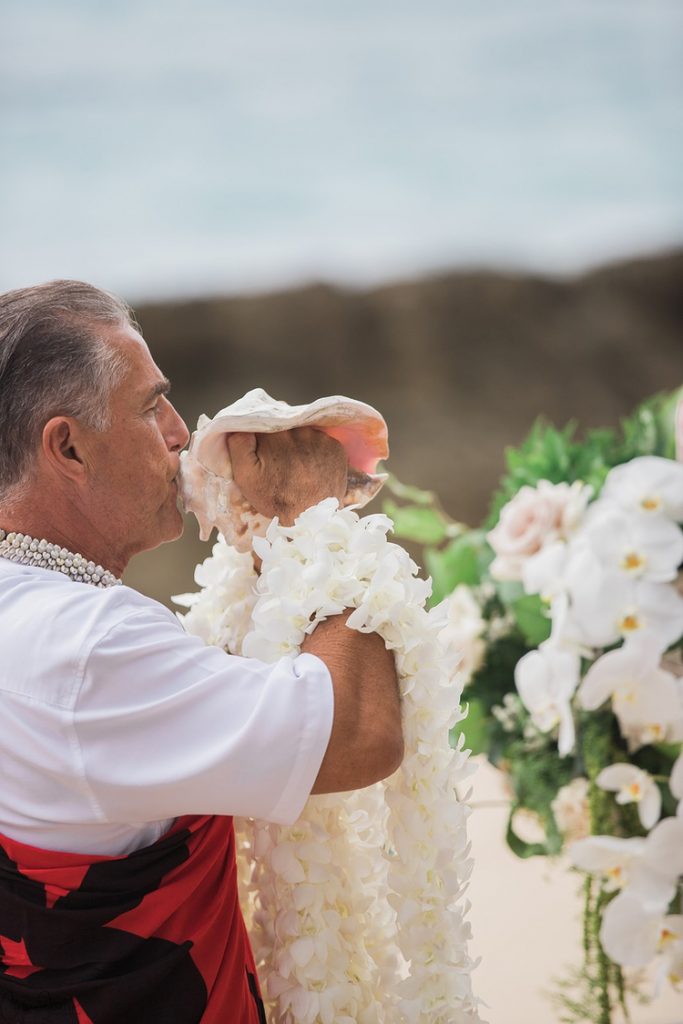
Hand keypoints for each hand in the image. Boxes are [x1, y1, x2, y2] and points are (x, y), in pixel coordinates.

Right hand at [226, 428, 347, 524]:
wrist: (310, 519)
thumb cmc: (275, 498)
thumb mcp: (245, 476)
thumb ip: (239, 445)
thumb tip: (242, 426)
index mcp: (275, 434)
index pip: (265, 422)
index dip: (262, 435)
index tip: (263, 449)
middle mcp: (300, 430)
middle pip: (286, 425)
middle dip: (281, 439)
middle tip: (280, 460)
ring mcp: (321, 438)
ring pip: (305, 432)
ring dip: (299, 443)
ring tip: (297, 465)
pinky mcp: (336, 448)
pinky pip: (322, 441)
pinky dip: (316, 451)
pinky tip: (311, 467)